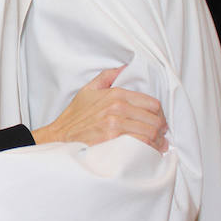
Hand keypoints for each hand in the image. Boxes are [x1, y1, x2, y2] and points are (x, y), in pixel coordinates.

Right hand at [32, 67, 168, 150]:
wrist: (59, 136)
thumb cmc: (74, 116)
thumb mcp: (88, 90)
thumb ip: (107, 77)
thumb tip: (124, 67)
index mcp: (116, 94)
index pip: (152, 103)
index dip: (159, 114)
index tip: (159, 121)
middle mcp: (118, 107)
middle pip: (154, 119)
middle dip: (161, 129)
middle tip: (160, 135)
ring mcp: (116, 124)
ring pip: (150, 132)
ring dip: (157, 141)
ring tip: (156, 145)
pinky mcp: (113, 140)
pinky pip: (141, 144)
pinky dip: (148, 149)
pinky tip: (148, 152)